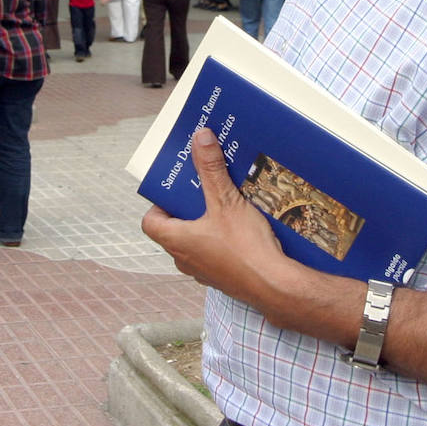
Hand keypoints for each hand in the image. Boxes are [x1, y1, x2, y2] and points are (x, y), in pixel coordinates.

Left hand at [141, 128, 298, 311]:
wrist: (275, 286)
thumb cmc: (245, 249)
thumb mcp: (226, 200)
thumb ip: (211, 169)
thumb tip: (200, 139)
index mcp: (176, 241)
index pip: (151, 222)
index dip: (159, 204)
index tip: (177, 190)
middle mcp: (185, 260)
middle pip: (175, 229)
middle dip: (189, 208)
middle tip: (204, 189)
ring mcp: (204, 272)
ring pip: (197, 242)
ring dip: (208, 224)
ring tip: (226, 204)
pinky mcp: (225, 278)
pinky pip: (217, 254)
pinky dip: (224, 241)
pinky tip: (244, 227)